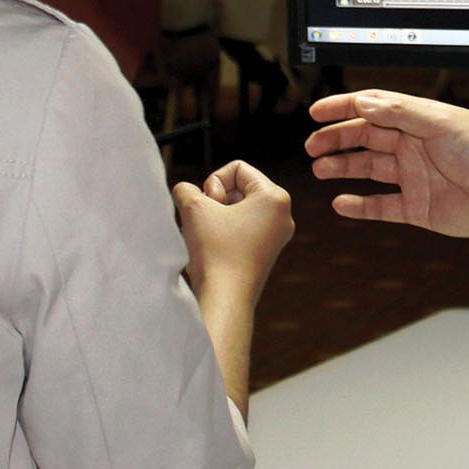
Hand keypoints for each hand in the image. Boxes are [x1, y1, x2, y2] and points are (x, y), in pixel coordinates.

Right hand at [172, 160, 294, 299]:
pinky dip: (223, 232)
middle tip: (208, 220)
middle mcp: (283, 215)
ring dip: (217, 216)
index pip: (237, 168)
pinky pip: (242, 228)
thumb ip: (186, 189)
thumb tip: (186, 191)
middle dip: (216, 200)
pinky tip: (214, 248)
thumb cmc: (215, 252)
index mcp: (276, 197)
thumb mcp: (193, 207)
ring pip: (239, 209)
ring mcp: (277, 236)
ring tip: (209, 235)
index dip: (214, 182)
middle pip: (240, 187)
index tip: (210, 205)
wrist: (225, 299)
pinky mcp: (267, 253)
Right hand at [305, 89, 468, 237]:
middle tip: (312, 145)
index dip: (344, 108)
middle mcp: (413, 147)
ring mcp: (414, 177)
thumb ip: (400, 113)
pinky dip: (360, 206)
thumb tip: (364, 103)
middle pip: (365, 139)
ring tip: (320, 169)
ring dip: (343, 168)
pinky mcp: (418, 207)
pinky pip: (382, 206)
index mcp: (419, 121)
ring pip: (369, 170)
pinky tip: (341, 203)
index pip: (373, 109)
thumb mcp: (440, 123)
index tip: (317, 112)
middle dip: (336, 139)